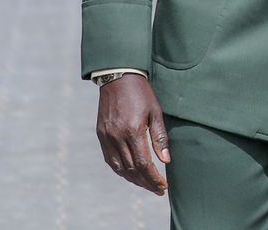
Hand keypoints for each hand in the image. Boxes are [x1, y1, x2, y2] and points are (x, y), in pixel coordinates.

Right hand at [95, 75, 170, 194]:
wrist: (118, 78)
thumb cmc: (142, 93)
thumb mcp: (156, 111)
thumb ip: (160, 137)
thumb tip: (166, 160)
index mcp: (132, 131)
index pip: (143, 163)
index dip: (153, 178)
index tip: (163, 186)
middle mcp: (117, 137)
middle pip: (131, 169)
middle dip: (146, 182)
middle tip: (158, 190)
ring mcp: (106, 137)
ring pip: (119, 167)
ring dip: (133, 179)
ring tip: (147, 184)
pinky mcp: (101, 135)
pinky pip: (110, 160)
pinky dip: (121, 170)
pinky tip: (131, 173)